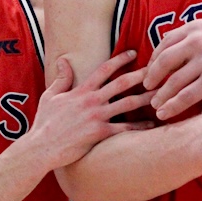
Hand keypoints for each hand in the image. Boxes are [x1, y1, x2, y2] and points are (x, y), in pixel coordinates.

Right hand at [35, 50, 154, 167]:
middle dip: (141, 75)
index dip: (120, 59)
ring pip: (127, 104)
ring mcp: (97, 116)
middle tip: (156, 70)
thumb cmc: (44, 123)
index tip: (134, 53)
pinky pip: (125, 128)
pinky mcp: (100, 133)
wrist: (41, 147)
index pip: (105, 69)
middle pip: (122, 83)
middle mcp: (92, 100)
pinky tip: (152, 125)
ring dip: (145, 98)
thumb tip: (64, 61)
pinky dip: (140, 126)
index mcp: (81, 90)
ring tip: (160, 94)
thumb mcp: (50, 96)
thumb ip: (61, 78)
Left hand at [144, 19, 201, 118]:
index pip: (165, 43)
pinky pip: (185, 96)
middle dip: (151, 77)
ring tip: (154, 105)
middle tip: (146, 88)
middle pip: (163, 61)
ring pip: (172, 81)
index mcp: (195, 27)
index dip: (154, 58)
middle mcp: (196, 41)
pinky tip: (165, 113)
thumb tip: (172, 51)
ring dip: (160, 95)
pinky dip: (172, 106)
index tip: (150, 70)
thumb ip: (194, 38)